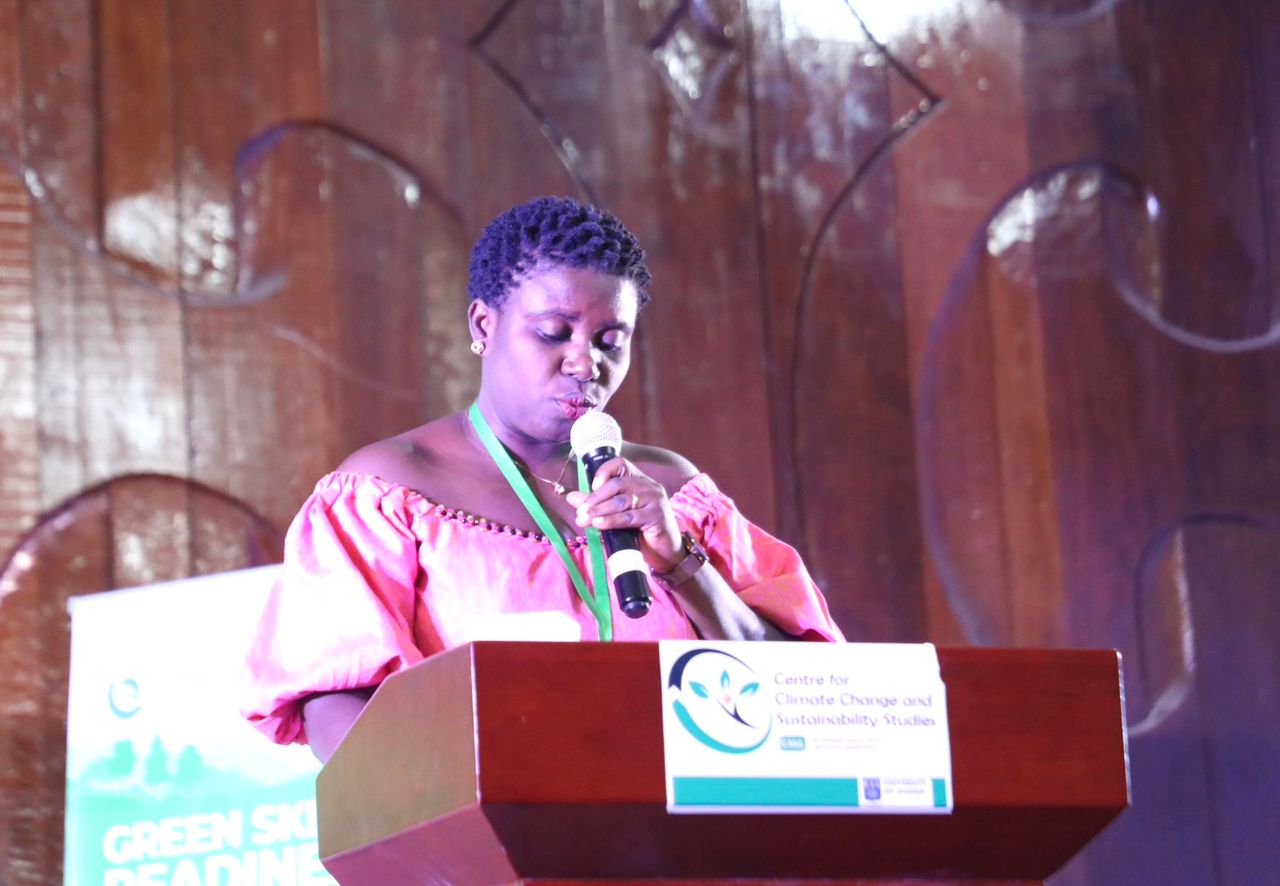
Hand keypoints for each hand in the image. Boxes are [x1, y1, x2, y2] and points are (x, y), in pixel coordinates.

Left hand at [564, 457, 682, 569]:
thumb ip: (596, 504)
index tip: (592, 486)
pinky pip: (630, 516)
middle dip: (595, 498)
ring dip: (600, 511)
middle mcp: (648, 486)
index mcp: (638, 480)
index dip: (604, 472)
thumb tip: (571, 497)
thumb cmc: (641, 531)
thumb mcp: (616, 515)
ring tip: (584, 520)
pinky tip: (599, 524)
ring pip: (621, 501)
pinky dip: (612, 520)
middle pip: (617, 484)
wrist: (664, 552)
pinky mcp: (657, 516)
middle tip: (580, 511)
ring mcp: (654, 500)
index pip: (620, 464)